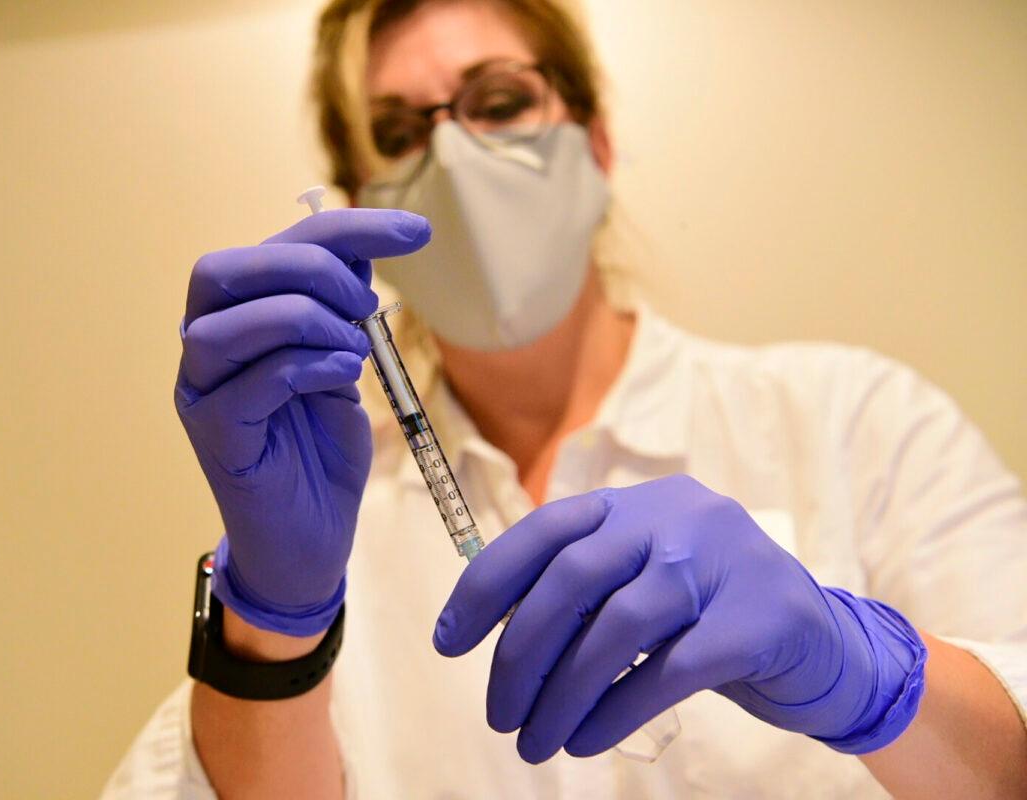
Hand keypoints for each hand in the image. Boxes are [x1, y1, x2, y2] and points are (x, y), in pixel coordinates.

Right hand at [176, 208, 430, 635]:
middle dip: (309, 268)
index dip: (346, 227)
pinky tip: (342, 376)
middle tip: (367, 304)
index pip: (277, 247)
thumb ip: (339, 313)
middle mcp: (205, 347)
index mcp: (237, 319)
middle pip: (226, 269)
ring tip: (353, 349)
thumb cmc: (321, 453)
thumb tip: (359, 254)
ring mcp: (201, 392)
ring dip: (305, 320)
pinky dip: (306, 366)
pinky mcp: (214, 436)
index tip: (417, 232)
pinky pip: (250, 381)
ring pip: (228, 322)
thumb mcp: (341, 366)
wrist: (311, 540)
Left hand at [433, 475, 926, 761]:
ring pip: (618, 628)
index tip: (447, 644)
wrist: (824, 645)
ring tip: (534, 742)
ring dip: (562, 694)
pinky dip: (616, 710)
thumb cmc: (708, 616)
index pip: (543, 531)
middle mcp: (676, 517)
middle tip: (497, 714)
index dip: (486, 587)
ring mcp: (723, 562)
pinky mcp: (760, 619)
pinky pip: (670, 670)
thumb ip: (583, 590)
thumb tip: (496, 635)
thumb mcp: (642, 582)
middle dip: (521, 654)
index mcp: (635, 503)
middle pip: (573, 579)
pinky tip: (585, 739)